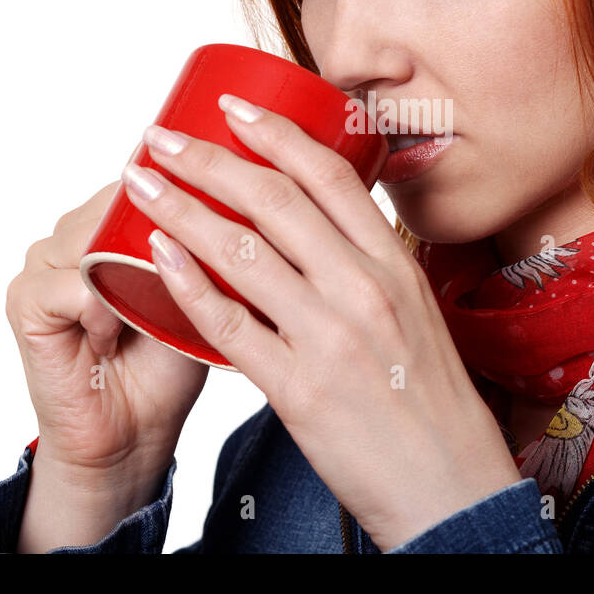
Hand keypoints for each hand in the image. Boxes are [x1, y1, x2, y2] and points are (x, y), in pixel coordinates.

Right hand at [5, 180, 208, 484]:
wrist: (134, 430)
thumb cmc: (169, 359)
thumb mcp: (201, 288)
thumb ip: (201, 239)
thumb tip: (234, 195)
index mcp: (113, 218)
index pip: (146, 178)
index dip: (182, 194)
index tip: (218, 213)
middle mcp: (74, 229)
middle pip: (118, 202)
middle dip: (158, 238)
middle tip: (173, 286)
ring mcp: (43, 261)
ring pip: (94, 238)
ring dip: (129, 279)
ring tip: (141, 318)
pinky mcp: (25, 298)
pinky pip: (69, 283)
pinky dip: (101, 311)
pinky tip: (112, 338)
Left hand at [120, 93, 521, 550]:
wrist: (452, 486)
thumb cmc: (431, 402)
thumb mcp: (416, 314)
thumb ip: (368, 269)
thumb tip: (315, 231)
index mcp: (395, 264)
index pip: (330, 175)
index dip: (274, 132)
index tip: (230, 107)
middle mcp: (364, 289)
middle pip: (274, 200)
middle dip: (207, 159)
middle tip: (160, 138)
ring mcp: (330, 337)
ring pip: (240, 251)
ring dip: (180, 208)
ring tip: (141, 185)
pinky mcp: (299, 388)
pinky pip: (228, 324)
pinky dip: (186, 284)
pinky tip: (156, 255)